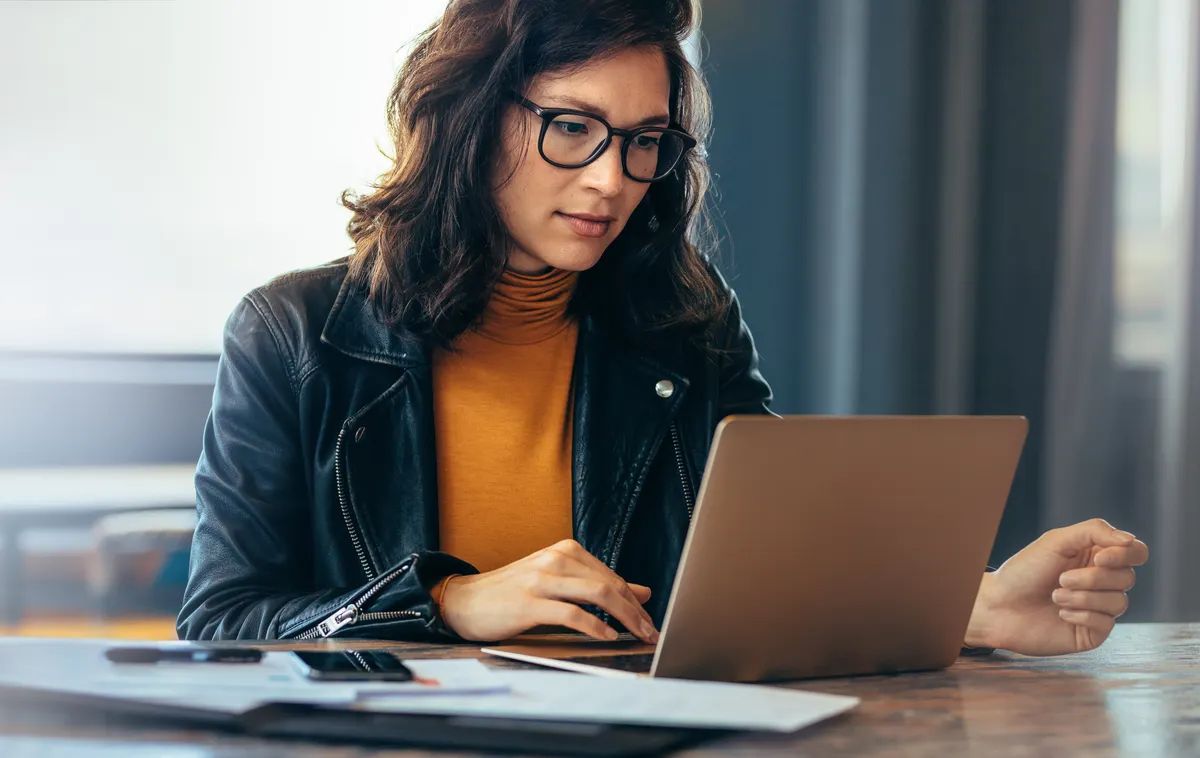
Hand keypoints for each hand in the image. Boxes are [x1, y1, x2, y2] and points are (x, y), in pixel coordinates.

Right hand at [436, 539, 659, 643]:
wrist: (465, 600)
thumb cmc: (512, 593)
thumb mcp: (557, 582)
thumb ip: (596, 584)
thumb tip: (641, 592)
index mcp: (565, 551)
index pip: (612, 576)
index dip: (635, 601)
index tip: (650, 621)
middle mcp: (556, 559)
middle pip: (610, 584)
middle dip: (636, 611)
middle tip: (651, 632)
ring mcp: (542, 579)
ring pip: (597, 594)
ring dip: (624, 617)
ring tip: (637, 635)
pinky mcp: (529, 602)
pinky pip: (572, 614)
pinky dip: (594, 626)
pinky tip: (606, 636)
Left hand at [965, 518, 1148, 655]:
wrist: (999, 605)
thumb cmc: (1024, 571)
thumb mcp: (1057, 541)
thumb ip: (1094, 532)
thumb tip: (1130, 540)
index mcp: (1096, 556)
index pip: (1135, 552)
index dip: (1125, 555)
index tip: (1099, 558)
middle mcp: (1102, 582)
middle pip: (1127, 577)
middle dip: (1093, 578)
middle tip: (1061, 579)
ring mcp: (1099, 608)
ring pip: (1119, 601)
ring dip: (1083, 597)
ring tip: (1055, 595)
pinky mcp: (1093, 632)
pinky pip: (1106, 623)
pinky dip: (1081, 615)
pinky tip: (1060, 613)